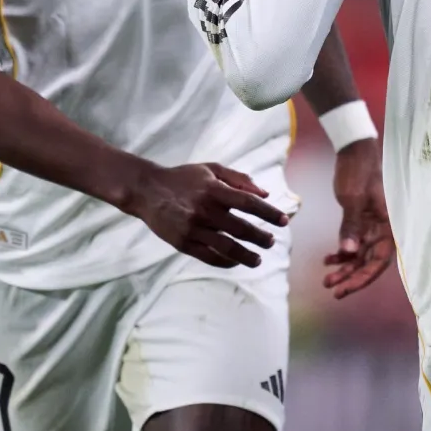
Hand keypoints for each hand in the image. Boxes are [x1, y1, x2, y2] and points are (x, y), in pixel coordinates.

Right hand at [120, 161, 287, 267]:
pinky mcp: (183, 243)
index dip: (269, 213)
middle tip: (271, 241)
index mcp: (213, 189)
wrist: (146, 190)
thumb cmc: (183, 178)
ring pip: (227, 247)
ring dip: (247, 255)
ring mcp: (193, 228)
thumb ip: (239, 179)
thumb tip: (266, 194)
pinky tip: (236, 261)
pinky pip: (210, 257)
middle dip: (261, 237)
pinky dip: (226, 262)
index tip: (284, 221)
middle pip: (241, 228)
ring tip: (258, 259)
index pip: (249, 203)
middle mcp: (204, 209)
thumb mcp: (211, 169)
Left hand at [324, 139, 394, 298]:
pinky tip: (328, 260)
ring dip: (344, 268)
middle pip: (369, 262)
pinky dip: (341, 253)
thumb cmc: (358, 172)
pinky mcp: (362, 222)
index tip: (344, 289)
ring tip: (326, 279)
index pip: (379, 261)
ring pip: (360, 255)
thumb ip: (351, 227)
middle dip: (351, 277)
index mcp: (389, 226)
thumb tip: (349, 253)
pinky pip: (354, 243)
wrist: (354, 152)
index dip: (362, 278)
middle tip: (331, 289)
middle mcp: (384, 230)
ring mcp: (373, 227)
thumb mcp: (353, 199)